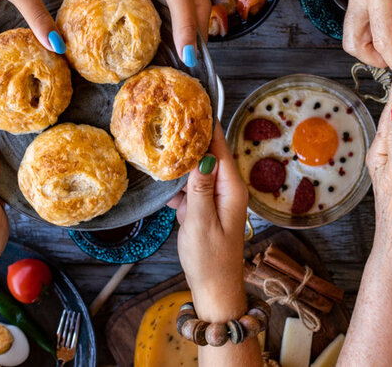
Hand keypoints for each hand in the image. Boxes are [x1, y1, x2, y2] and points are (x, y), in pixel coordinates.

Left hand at [132, 0, 210, 68]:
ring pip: (168, 17)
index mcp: (198, 5)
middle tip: (155, 71)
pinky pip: (154, 2)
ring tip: (142, 51)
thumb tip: (192, 59)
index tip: (177, 80)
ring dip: (159, 31)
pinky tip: (134, 18)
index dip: (191, 60)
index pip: (199, 42)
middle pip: (184, 32)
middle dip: (174, 50)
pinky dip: (147, 12)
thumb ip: (184, 25)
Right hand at [169, 124, 248, 320]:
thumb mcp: (200, 221)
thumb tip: (204, 155)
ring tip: (159, 146)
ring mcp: (217, 199)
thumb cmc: (210, 259)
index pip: (220, 147)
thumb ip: (200, 187)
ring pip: (198, 171)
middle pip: (209, 155)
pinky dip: (178, 186)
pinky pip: (193, 188)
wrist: (214, 289)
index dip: (208, 125)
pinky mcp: (206, 209)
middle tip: (168, 119)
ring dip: (181, 164)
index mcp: (232, 188)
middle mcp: (228, 189)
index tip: (194, 102)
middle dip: (190, 140)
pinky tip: (162, 185)